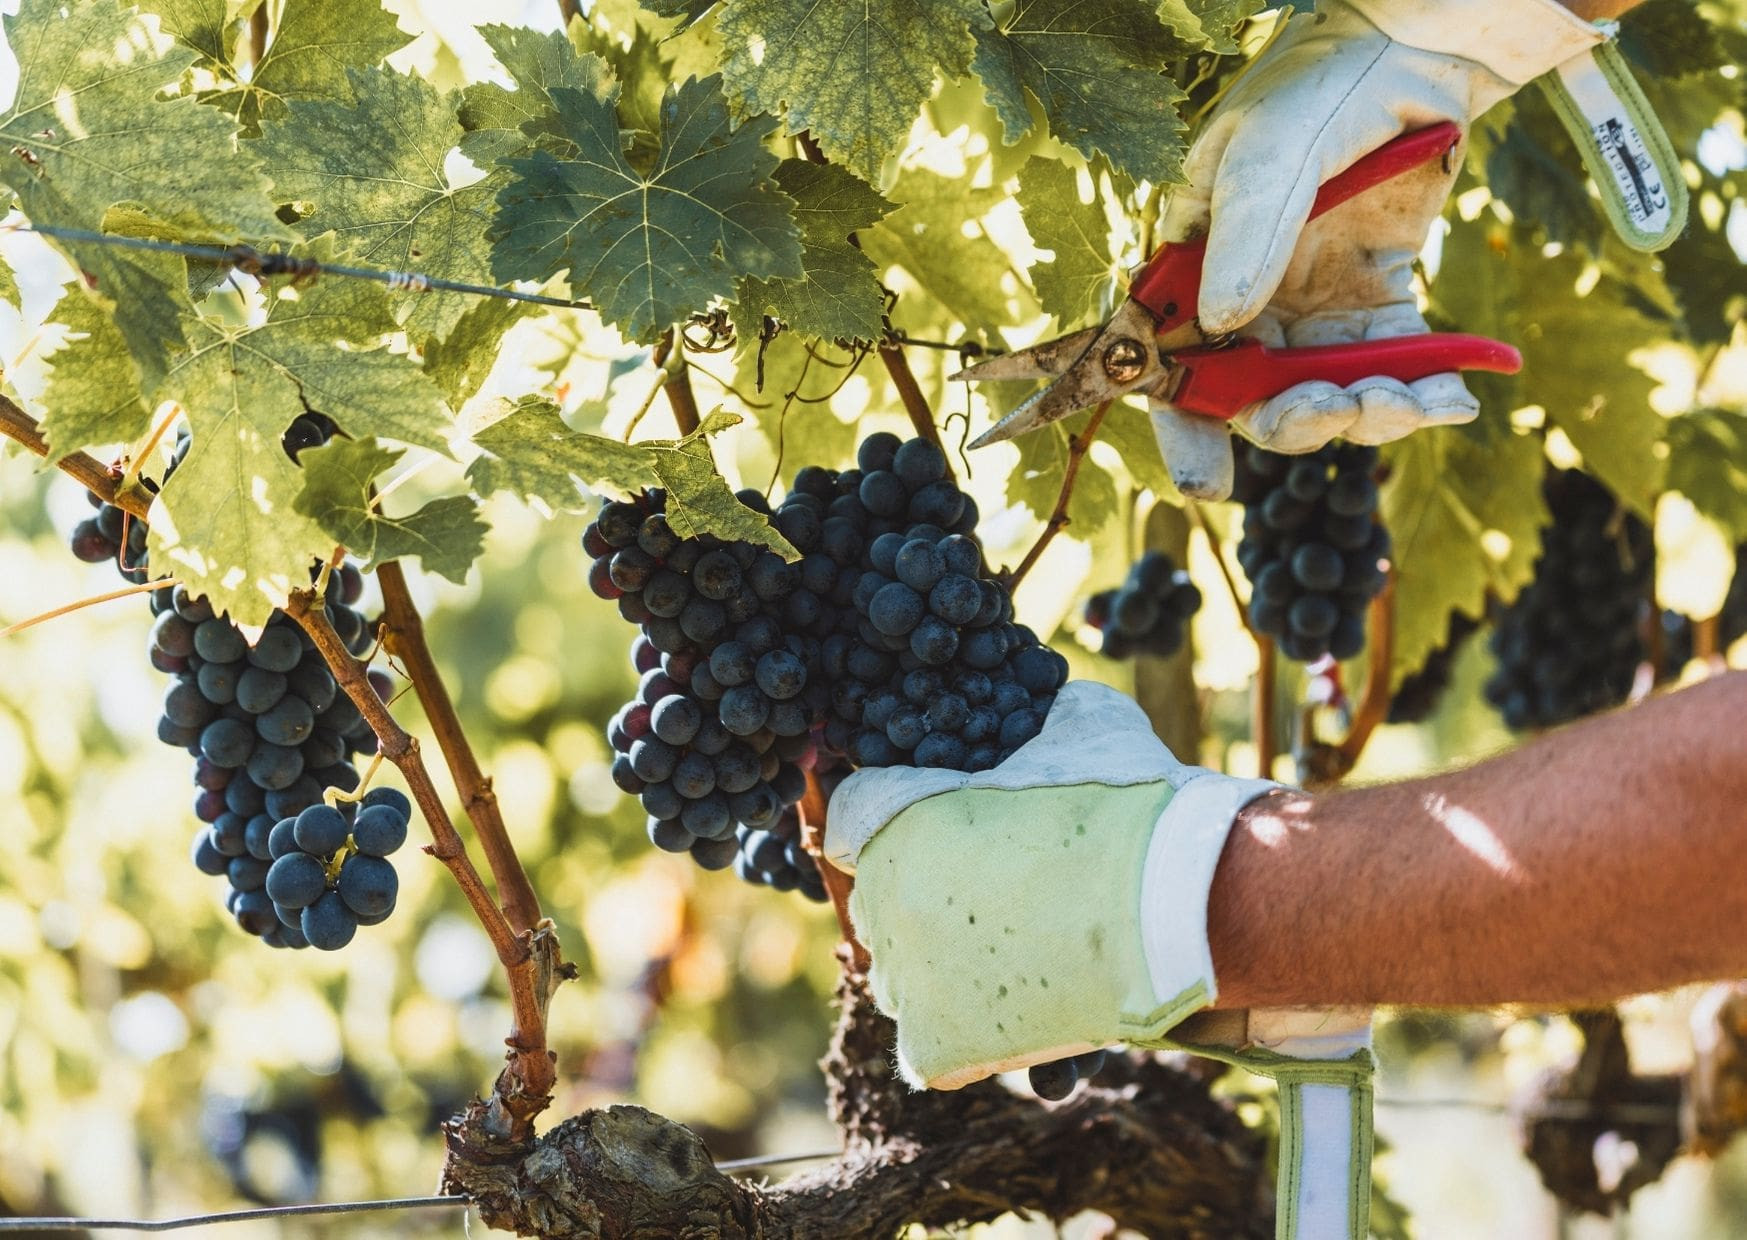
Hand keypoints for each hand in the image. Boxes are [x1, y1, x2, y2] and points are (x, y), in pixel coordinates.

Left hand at [823, 681, 1276, 1088]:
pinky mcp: (938, 1043)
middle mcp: (886, 896)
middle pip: (874, 893)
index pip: (851, 811)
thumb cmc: (1136, 802)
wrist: (1192, 899)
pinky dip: (965, 1034)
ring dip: (940, 961)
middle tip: (993, 887)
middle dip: (922, 887)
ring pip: (898, 971)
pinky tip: (1015, 1014)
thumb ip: (1032, 712)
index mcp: (899, 818)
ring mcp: (908, 975)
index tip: (934, 819)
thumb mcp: (1079, 722)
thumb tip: (1031, 689)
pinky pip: (928, 1045)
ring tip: (1013, 951)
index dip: (894, 808)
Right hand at [1151, 0, 1602, 499]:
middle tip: (1335, 411)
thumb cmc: (1320, 86)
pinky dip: (1423, 392)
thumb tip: (1222, 326)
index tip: (1210, 482)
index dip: (1184, 429)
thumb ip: (1246, 235)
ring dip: (1365, 415)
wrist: (1418, 49)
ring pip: (1325, 396)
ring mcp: (1312, 309)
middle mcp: (1246, 302)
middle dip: (1294, 421)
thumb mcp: (1270, 151)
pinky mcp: (1378, 306)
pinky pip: (1392, 370)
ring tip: (1408, 402)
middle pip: (1251, 399)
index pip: (1169, 365)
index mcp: (1191, 269)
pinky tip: (1453, 396)